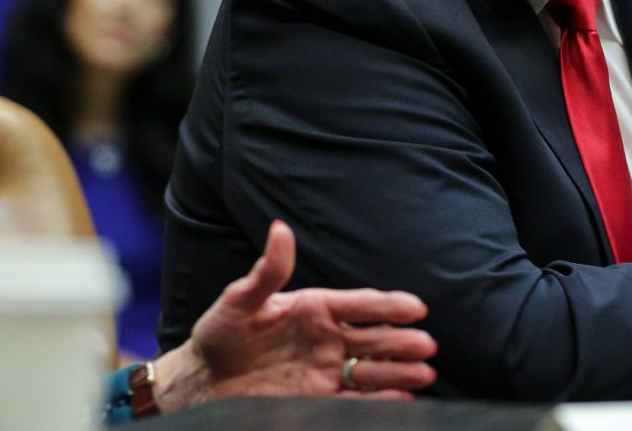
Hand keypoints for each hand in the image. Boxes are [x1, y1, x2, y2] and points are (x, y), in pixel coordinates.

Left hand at [152, 220, 436, 411]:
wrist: (205, 378)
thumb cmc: (221, 333)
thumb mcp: (240, 298)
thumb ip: (268, 271)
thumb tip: (281, 229)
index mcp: (314, 308)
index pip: (359, 304)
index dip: (388, 305)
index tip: (416, 307)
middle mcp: (327, 338)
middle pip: (373, 339)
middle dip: (401, 342)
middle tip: (426, 345)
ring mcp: (325, 370)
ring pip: (371, 371)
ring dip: (398, 372)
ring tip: (424, 374)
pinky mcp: (318, 400)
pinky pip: (355, 400)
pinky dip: (381, 400)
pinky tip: (402, 398)